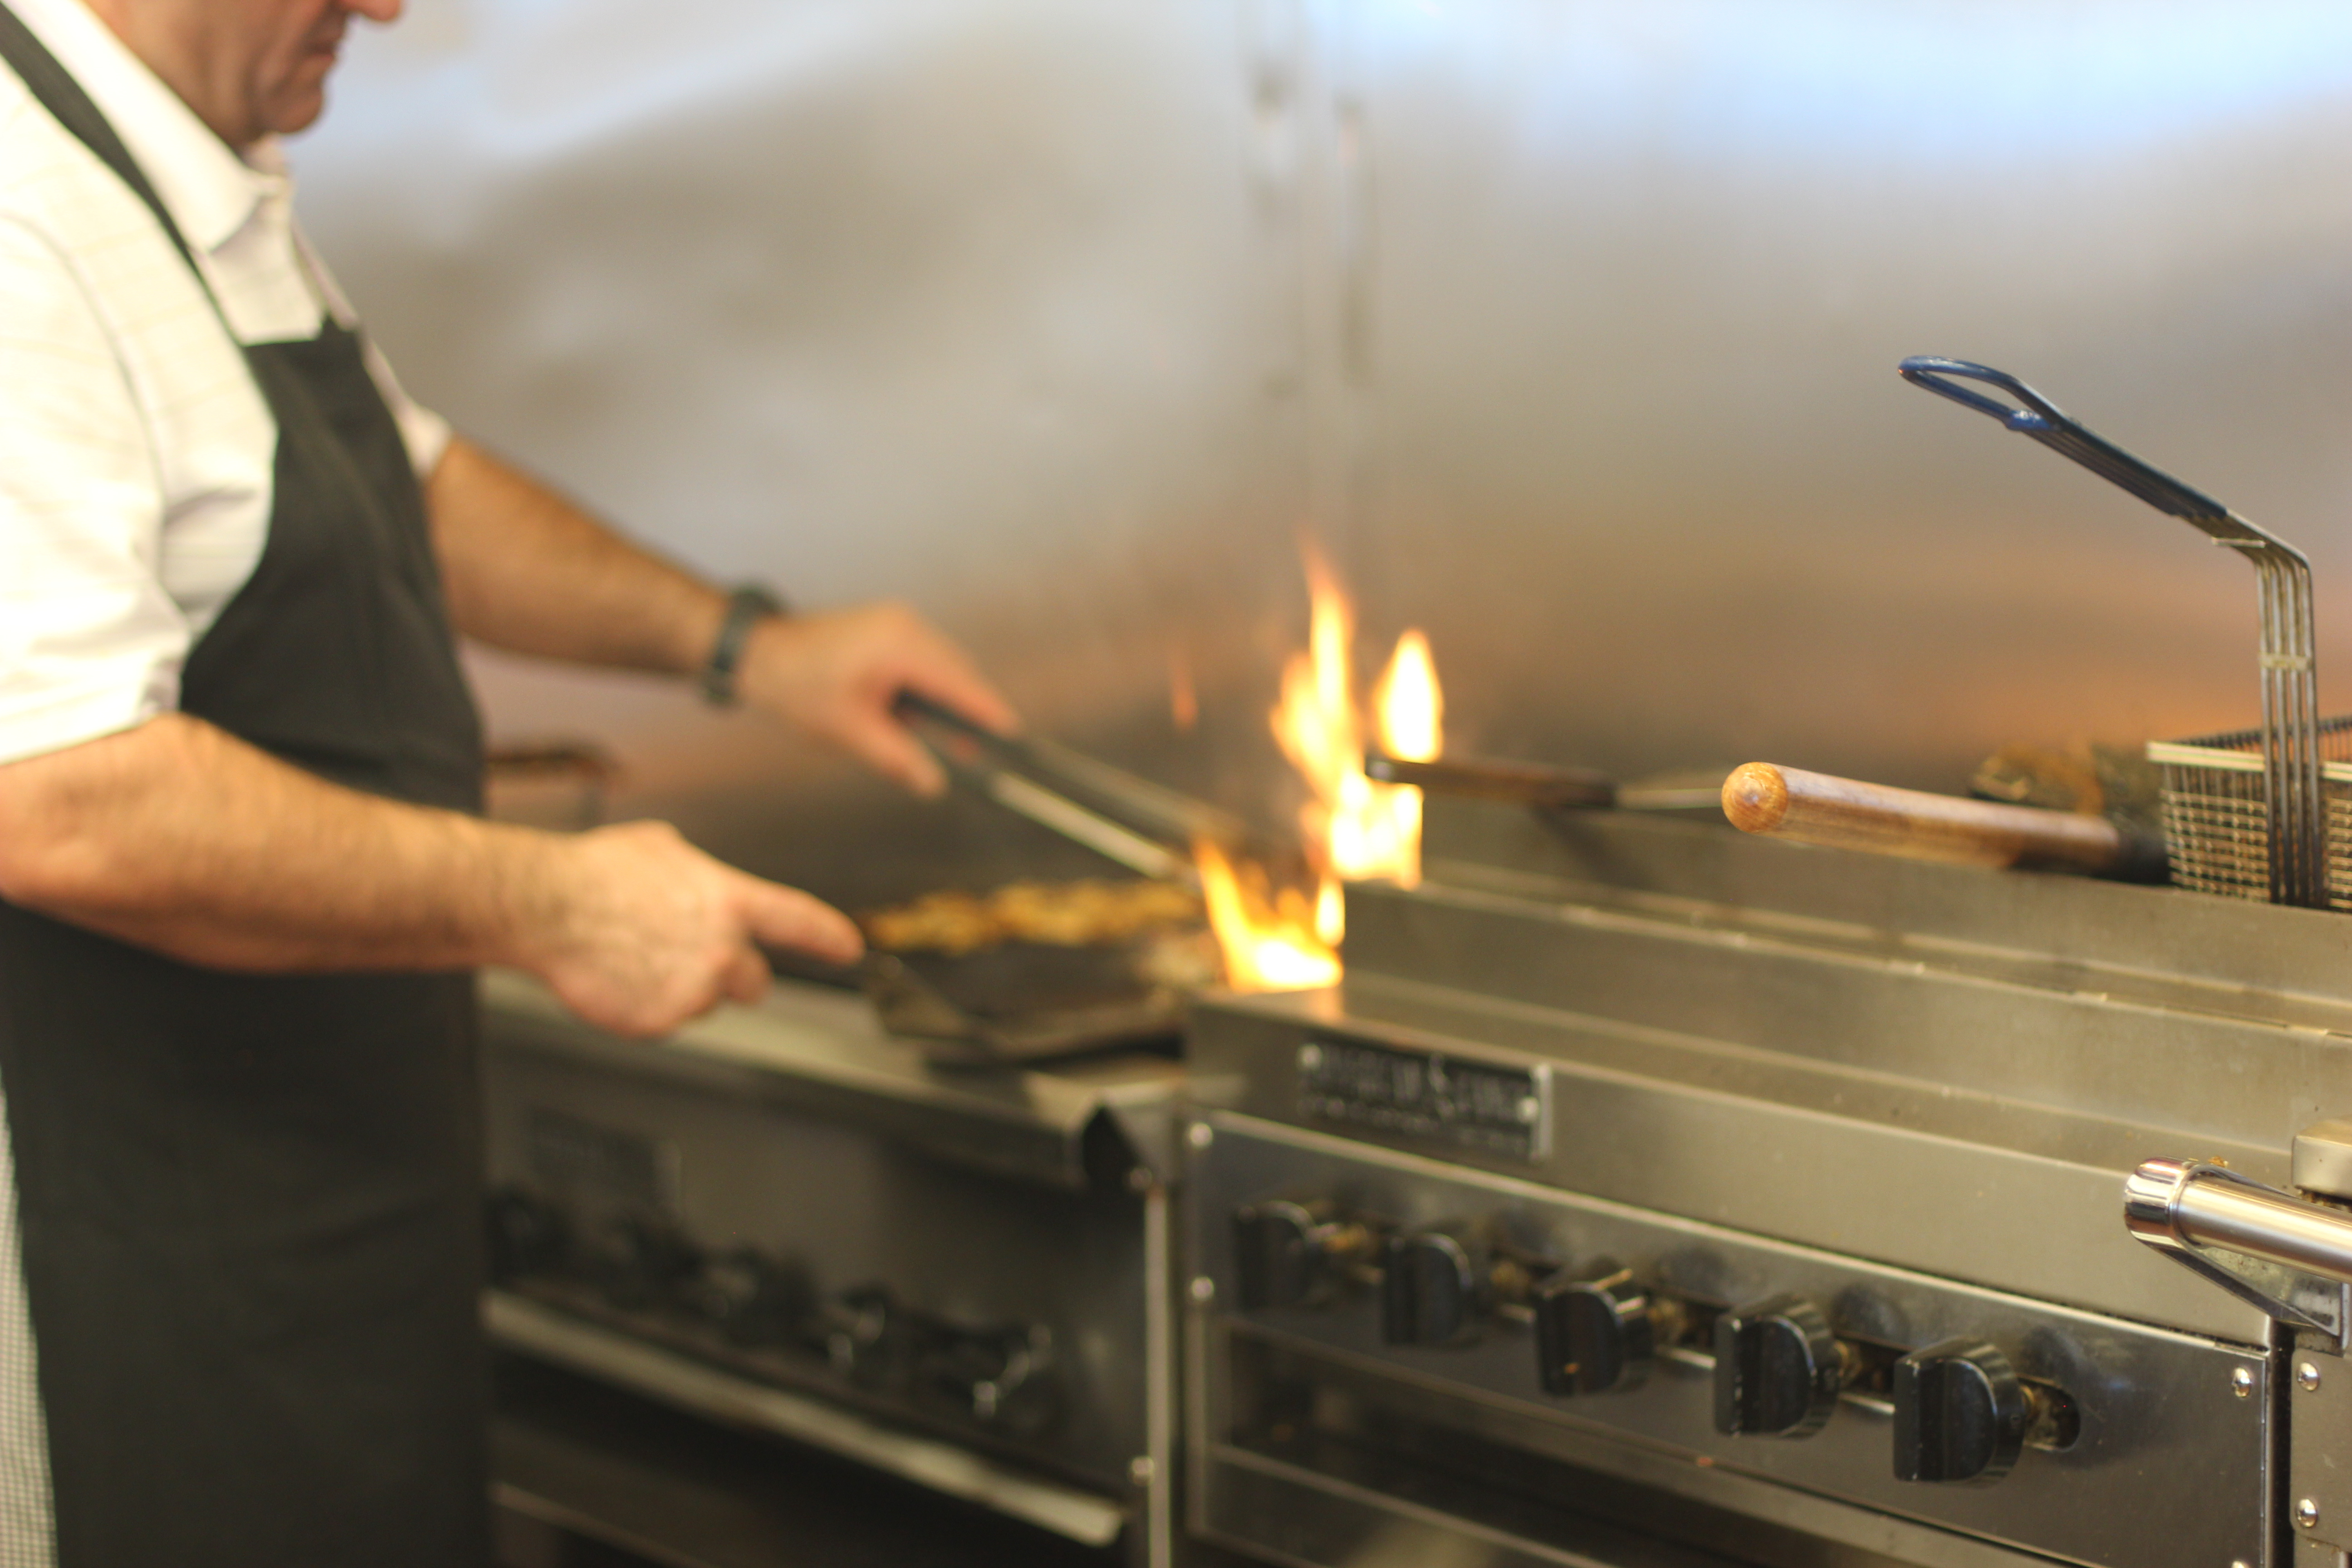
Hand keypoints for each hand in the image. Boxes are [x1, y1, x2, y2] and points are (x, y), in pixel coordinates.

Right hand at [518, 820, 862, 1036]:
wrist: (546, 906)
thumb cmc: (596, 873)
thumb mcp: (662, 847)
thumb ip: (699, 872)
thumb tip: (699, 876)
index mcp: (728, 902)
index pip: (799, 922)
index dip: (829, 937)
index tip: (848, 948)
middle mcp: (721, 950)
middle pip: (755, 981)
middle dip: (731, 973)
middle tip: (688, 954)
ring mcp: (693, 990)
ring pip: (708, 1001)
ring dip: (684, 986)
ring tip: (639, 954)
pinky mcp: (661, 1020)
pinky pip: (670, 1019)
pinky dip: (651, 1006)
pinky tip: (623, 975)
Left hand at [734, 601, 1016, 795]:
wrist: (758, 653)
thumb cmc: (798, 687)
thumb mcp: (851, 732)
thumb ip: (899, 758)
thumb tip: (934, 784)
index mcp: (901, 646)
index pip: (961, 684)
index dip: (989, 713)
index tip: (1014, 738)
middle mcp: (906, 626)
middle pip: (959, 673)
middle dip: (969, 713)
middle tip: (974, 753)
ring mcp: (898, 622)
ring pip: (944, 667)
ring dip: (946, 702)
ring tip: (945, 741)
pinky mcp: (889, 628)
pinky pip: (925, 659)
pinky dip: (928, 688)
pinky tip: (914, 715)